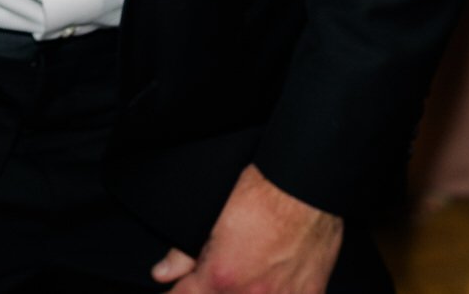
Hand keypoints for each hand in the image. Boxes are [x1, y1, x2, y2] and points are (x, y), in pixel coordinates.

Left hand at [152, 165, 341, 293]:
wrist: (306, 186)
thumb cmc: (262, 195)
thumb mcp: (210, 218)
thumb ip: (183, 254)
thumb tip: (162, 273)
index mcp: (220, 277)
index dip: (177, 291)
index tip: (178, 287)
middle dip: (211, 290)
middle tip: (220, 272)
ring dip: (243, 291)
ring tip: (248, 273)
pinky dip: (277, 293)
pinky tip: (273, 281)